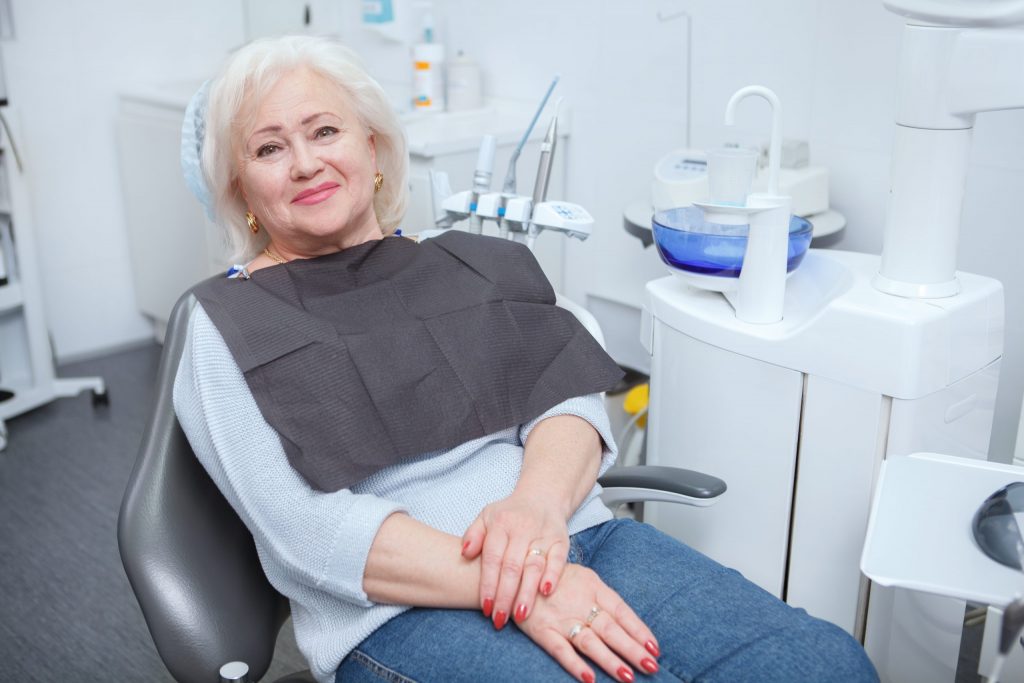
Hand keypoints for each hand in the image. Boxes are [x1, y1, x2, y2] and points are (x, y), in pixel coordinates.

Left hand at [461, 491, 569, 628]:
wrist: (542, 497)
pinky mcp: (561, 540)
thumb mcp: (486, 516)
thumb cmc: (510, 514)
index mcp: (500, 524)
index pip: (492, 558)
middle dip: (505, 595)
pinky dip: (553, 576)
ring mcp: (543, 534)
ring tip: (520, 615)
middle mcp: (522, 529)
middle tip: (500, 619)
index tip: (486, 607)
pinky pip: (558, 559)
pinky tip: (546, 592)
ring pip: (534, 566)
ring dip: (527, 592)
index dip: (488, 584)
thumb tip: (464, 553)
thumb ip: (473, 534)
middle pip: (512, 566)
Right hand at [517, 563, 660, 682]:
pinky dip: (574, 664)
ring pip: (589, 642)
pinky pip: (560, 650)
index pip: (621, 610)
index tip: (655, 647)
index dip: (639, 629)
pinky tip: (590, 678)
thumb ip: (603, 598)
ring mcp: (560, 618)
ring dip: (609, 660)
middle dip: (632, 648)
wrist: (516, 573)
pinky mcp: (541, 630)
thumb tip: (629, 622)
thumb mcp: (584, 577)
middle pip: (610, 628)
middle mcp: (579, 603)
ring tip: (628, 676)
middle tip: (651, 666)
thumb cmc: (555, 577)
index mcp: (593, 586)